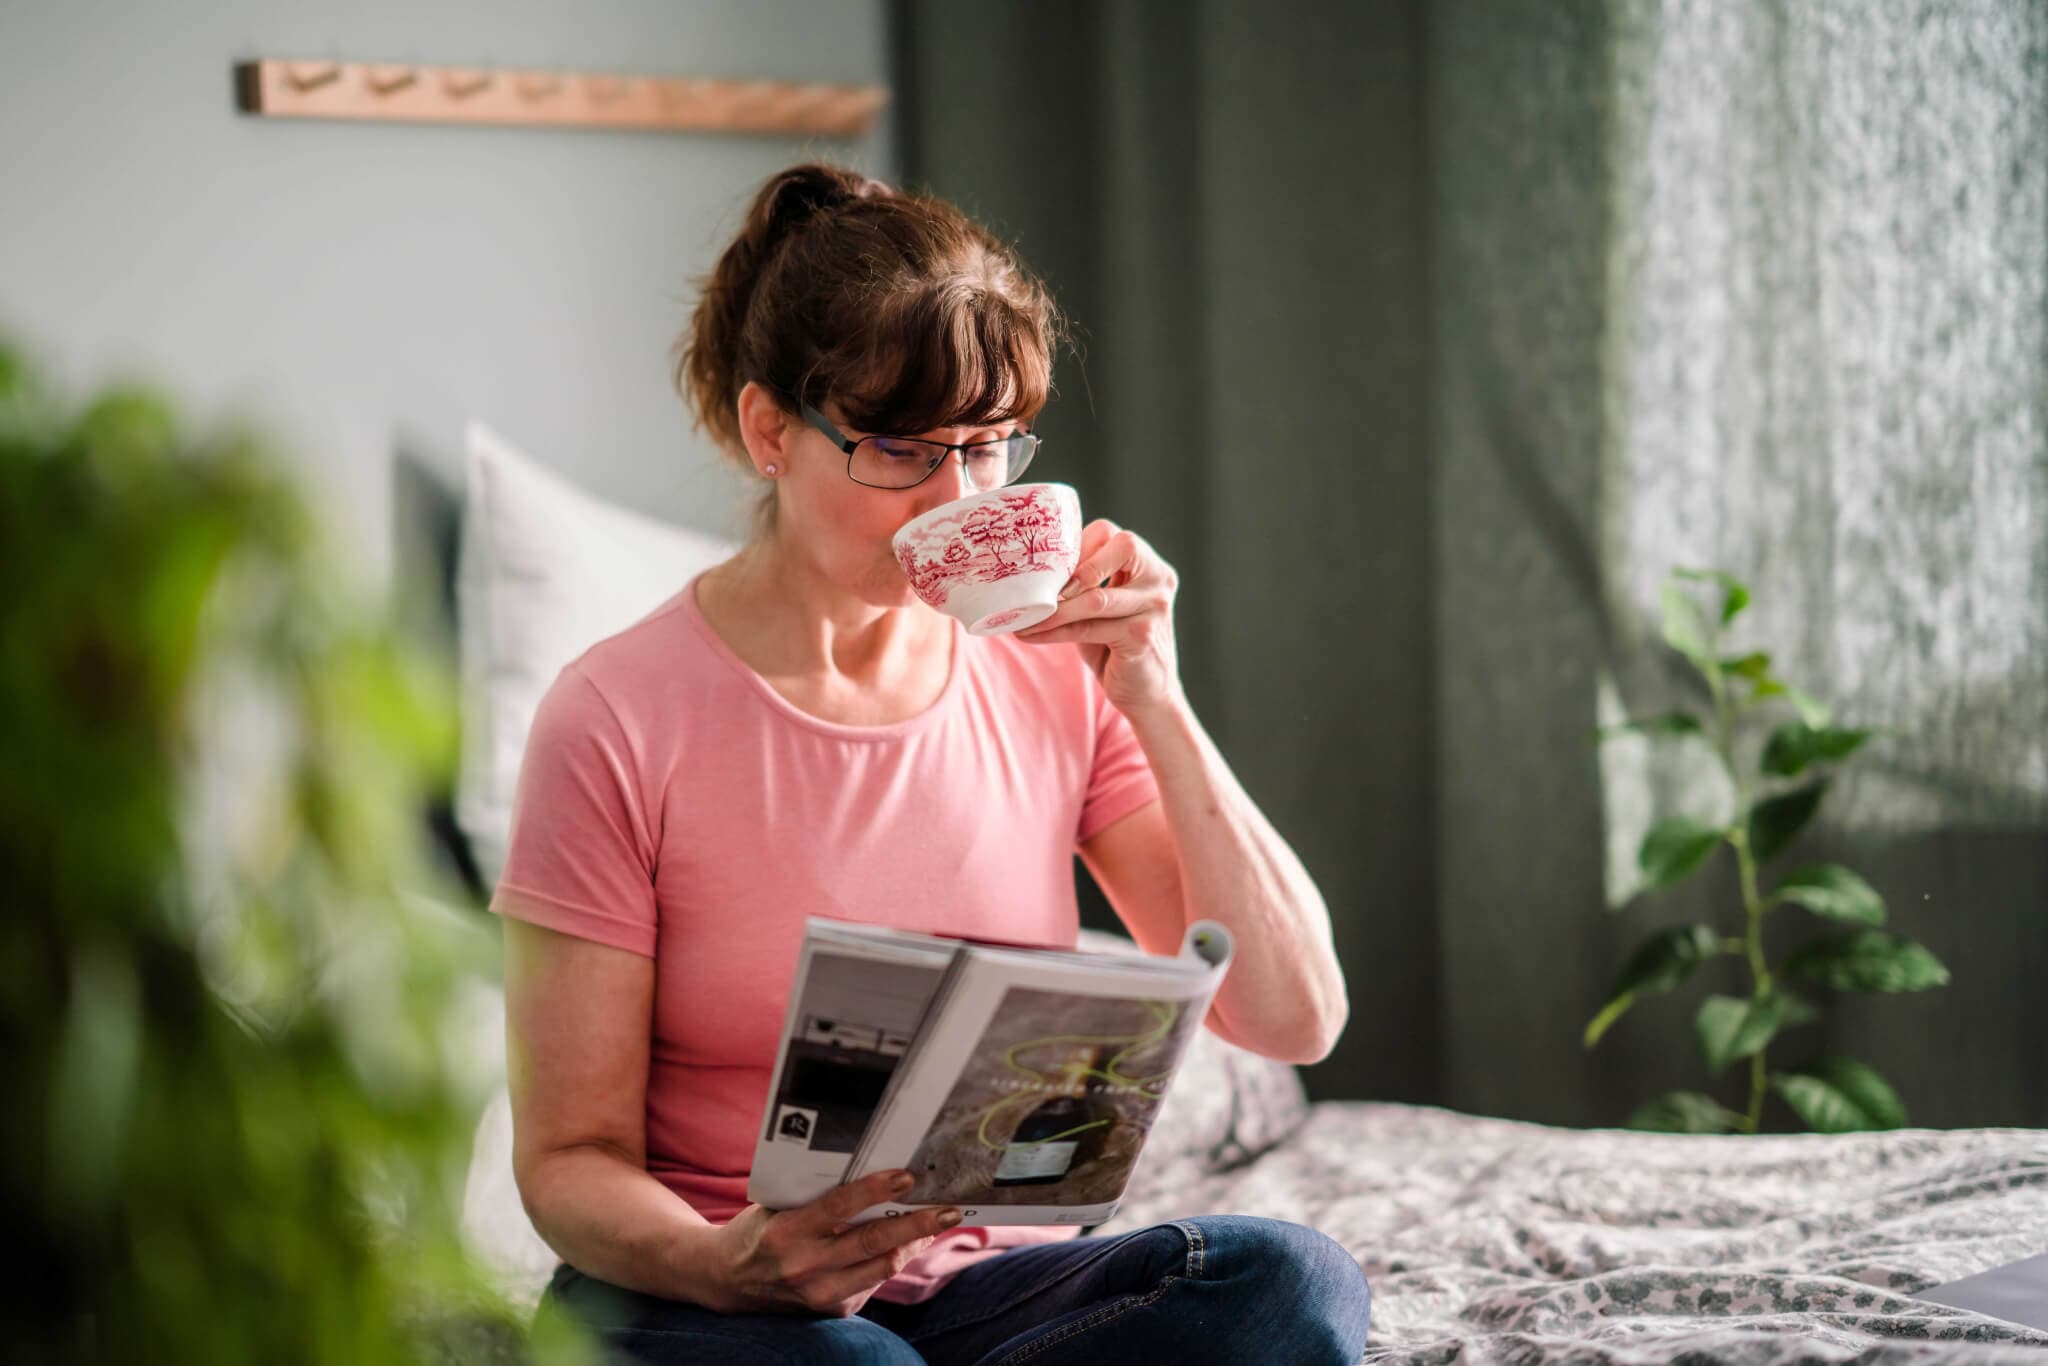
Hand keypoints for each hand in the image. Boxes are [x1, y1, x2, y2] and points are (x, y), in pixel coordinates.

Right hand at [705, 1169, 960, 1316]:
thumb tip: (876, 1178)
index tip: (907, 1177)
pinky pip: (873, 1282)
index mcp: (787, 1232)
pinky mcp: (832, 1311)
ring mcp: (819, 1294)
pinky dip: (891, 1260)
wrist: (728, 1281)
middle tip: (948, 1209)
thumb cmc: (760, 1229)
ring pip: (882, 1268)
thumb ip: (819, 1195)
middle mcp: (804, 1266)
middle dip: (917, 1224)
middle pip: (874, 1243)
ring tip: (936, 1223)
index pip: (839, 1207)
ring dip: (913, 1244)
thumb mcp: (779, 1204)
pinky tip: (903, 1243)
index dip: (876, 1191)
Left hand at [1016, 519, 1182, 714]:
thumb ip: (1083, 583)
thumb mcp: (1103, 605)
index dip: (1078, 546)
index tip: (1048, 568)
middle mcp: (1158, 579)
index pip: (1112, 534)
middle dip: (1076, 567)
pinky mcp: (1141, 636)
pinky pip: (1088, 628)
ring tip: (1023, 616)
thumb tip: (1030, 570)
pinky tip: (1032, 634)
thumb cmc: (1117, 643)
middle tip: (1039, 589)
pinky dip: (1055, 631)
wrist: (1146, 691)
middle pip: (1120, 547)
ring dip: (1054, 608)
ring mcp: (1154, 607)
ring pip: (1095, 597)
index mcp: (1149, 564)